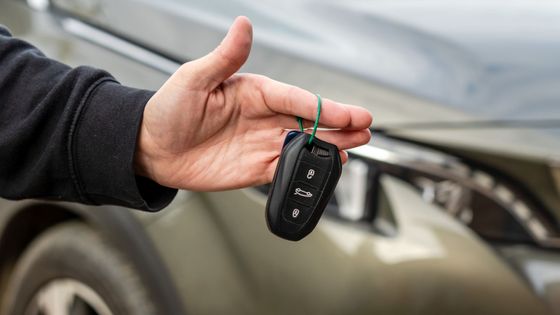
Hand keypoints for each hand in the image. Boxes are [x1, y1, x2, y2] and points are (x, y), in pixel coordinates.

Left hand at [135, 16, 371, 190]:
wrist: (151, 149)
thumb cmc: (169, 109)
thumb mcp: (194, 78)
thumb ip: (225, 57)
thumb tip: (244, 25)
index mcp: (254, 92)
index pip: (296, 98)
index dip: (325, 107)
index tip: (351, 113)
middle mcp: (262, 117)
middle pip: (308, 121)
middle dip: (338, 125)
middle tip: (365, 128)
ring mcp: (261, 143)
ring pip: (304, 145)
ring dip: (330, 146)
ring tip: (356, 146)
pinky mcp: (255, 167)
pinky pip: (286, 169)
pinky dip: (306, 170)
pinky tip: (326, 169)